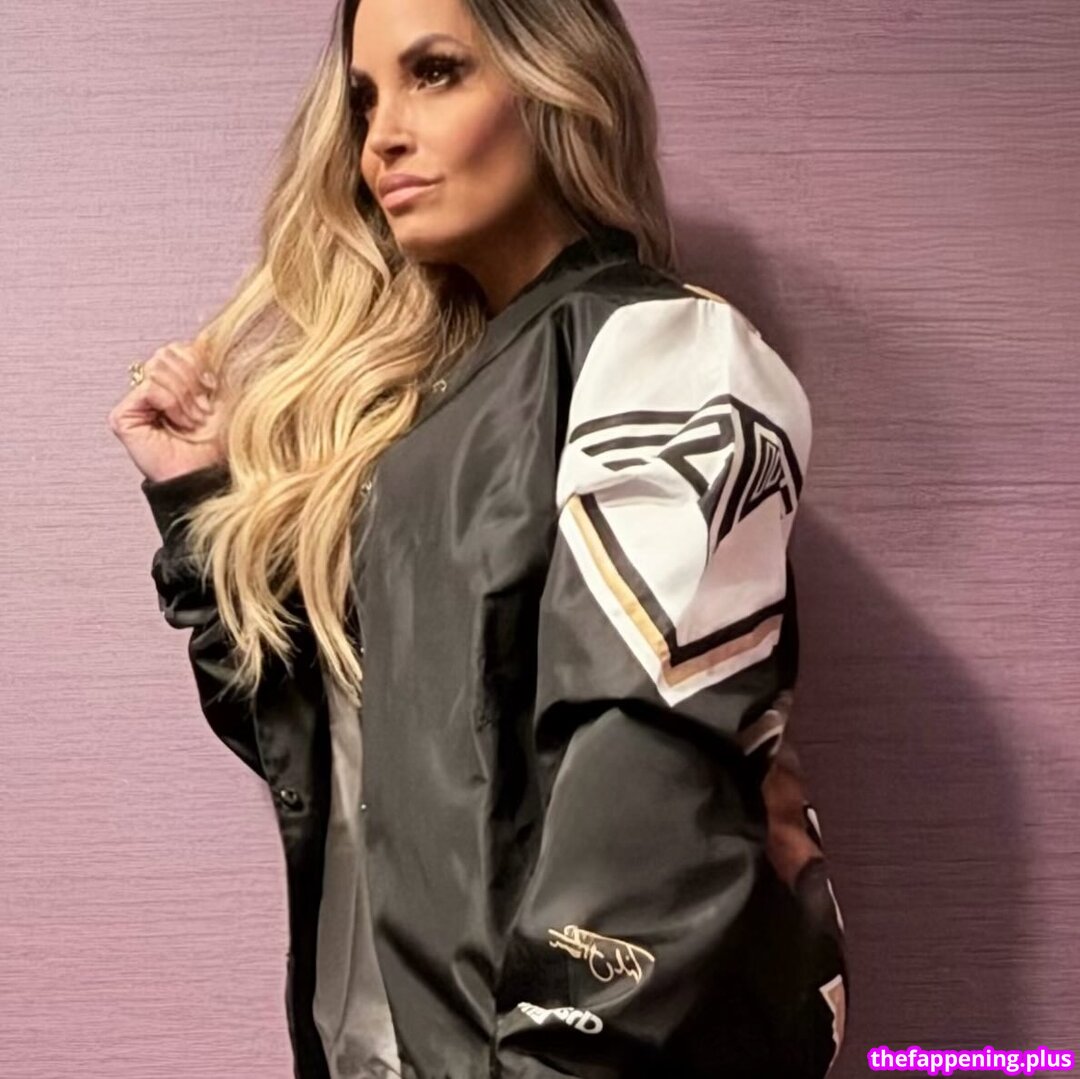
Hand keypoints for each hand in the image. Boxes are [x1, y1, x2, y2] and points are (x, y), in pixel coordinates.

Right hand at [108, 338, 226, 482]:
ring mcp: (137, 401)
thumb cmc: (219, 442)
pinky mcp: (123, 416)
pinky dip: (170, 403)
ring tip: (192, 419)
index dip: (201, 363)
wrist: (208, 473)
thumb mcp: (225, 394)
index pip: (181, 346)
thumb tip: (209, 332)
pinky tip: (178, 422)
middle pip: (168, 352)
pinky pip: (149, 387)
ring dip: (184, 397)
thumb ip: (213, 362)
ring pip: (159, 366)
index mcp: (177, 380)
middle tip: (203, 410)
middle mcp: (154, 387)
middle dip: (192, 381)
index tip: (215, 387)